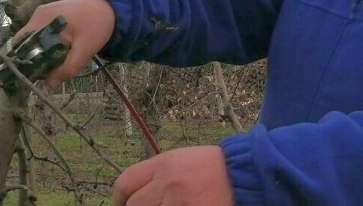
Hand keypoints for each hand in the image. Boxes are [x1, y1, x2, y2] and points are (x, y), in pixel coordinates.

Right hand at [13, 0, 114, 88]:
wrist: (108, 5)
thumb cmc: (97, 26)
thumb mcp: (85, 50)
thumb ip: (67, 68)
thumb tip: (48, 86)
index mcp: (43, 20)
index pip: (19, 43)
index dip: (23, 60)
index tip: (32, 74)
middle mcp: (38, 14)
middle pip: (24, 41)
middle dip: (32, 58)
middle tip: (46, 71)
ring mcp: (42, 12)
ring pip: (32, 38)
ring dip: (39, 51)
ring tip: (53, 62)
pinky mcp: (48, 13)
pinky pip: (39, 32)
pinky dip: (44, 43)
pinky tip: (57, 50)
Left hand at [112, 146, 234, 205]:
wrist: (244, 173)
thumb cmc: (212, 167)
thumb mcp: (180, 161)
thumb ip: (157, 176)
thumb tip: (135, 195)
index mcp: (163, 164)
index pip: (125, 182)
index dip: (118, 199)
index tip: (121, 205)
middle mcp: (168, 183)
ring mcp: (180, 202)